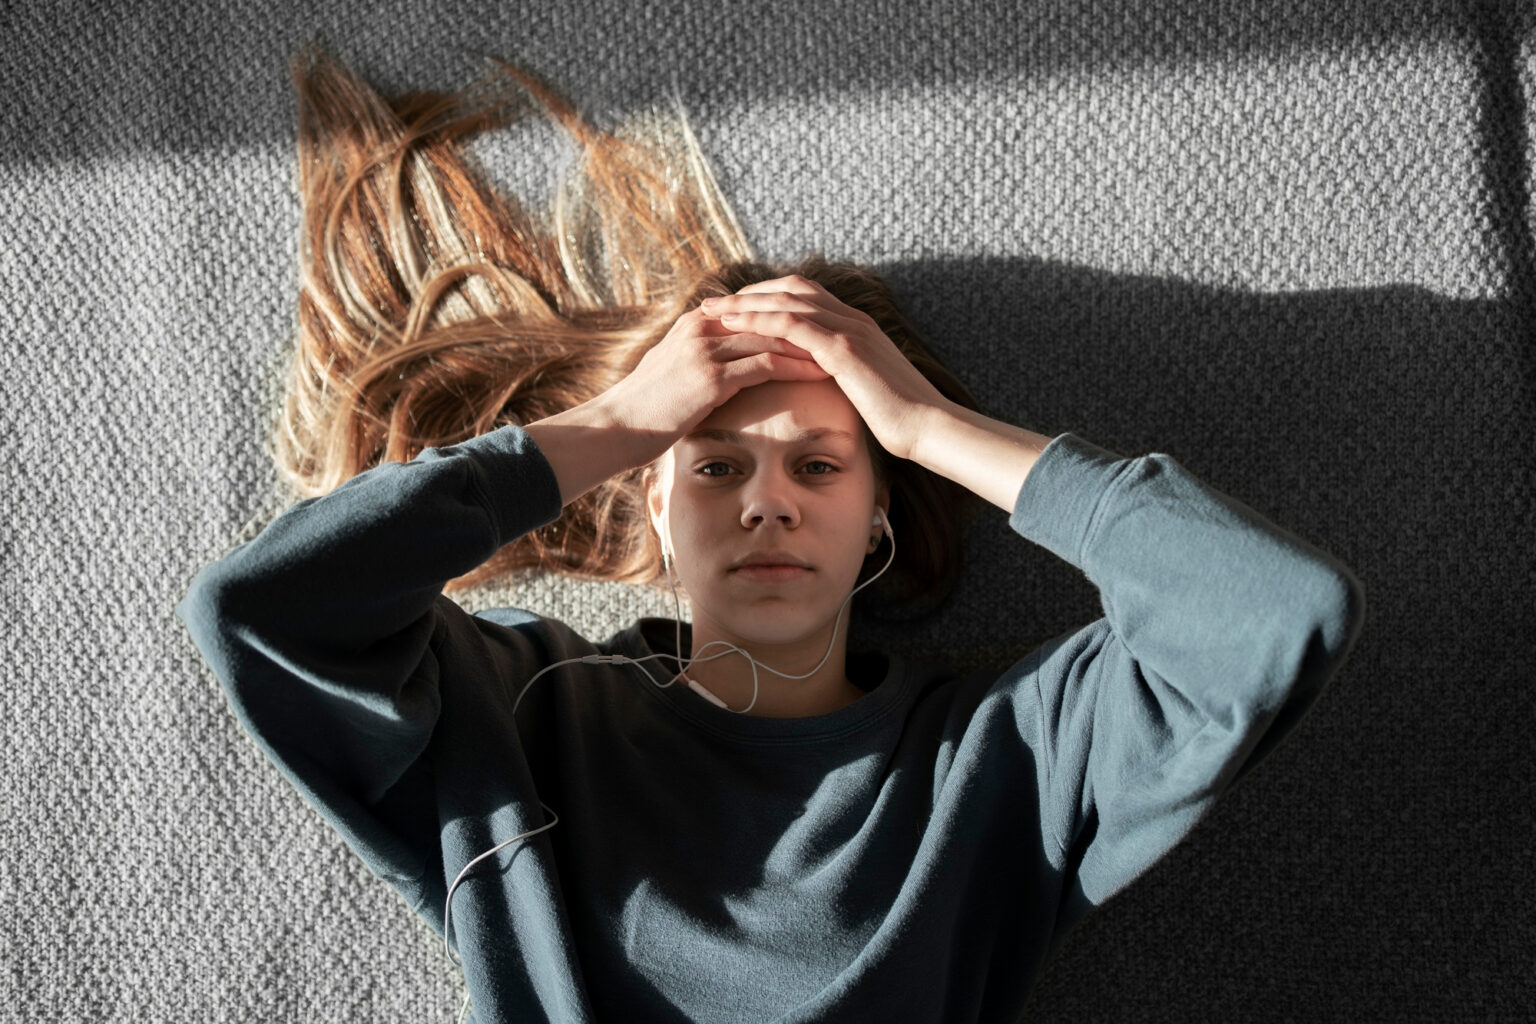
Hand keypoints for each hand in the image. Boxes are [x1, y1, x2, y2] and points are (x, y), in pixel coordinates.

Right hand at [597, 305, 831, 466]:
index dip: (791, 314)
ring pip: (772, 336)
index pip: (755, 308)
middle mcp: (703, 328)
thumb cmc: (643, 408)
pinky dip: (797, 367)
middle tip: (842, 331)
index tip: (823, 322)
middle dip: (808, 324)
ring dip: (810, 343)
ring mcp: (706, 349)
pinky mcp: (710, 376)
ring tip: (842, 351)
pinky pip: (765, 365)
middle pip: (769, 316)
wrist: (614, 427)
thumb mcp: (671, 372)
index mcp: (696, 324)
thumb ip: (698, 359)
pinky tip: (821, 374)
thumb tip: (723, 368)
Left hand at [698, 275, 950, 460]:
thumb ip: (846, 377)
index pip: (806, 297)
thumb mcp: (866, 390)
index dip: (768, 298)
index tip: (736, 306)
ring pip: (788, 302)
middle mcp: (852, 319)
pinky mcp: (845, 348)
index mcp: (857, 326)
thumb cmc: (900, 418)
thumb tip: (824, 385)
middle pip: (792, 290)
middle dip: (750, 293)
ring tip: (713, 310)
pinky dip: (761, 320)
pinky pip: (793, 325)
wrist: (928, 427)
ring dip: (746, 303)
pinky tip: (735, 325)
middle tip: (715, 300)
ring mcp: (849, 330)